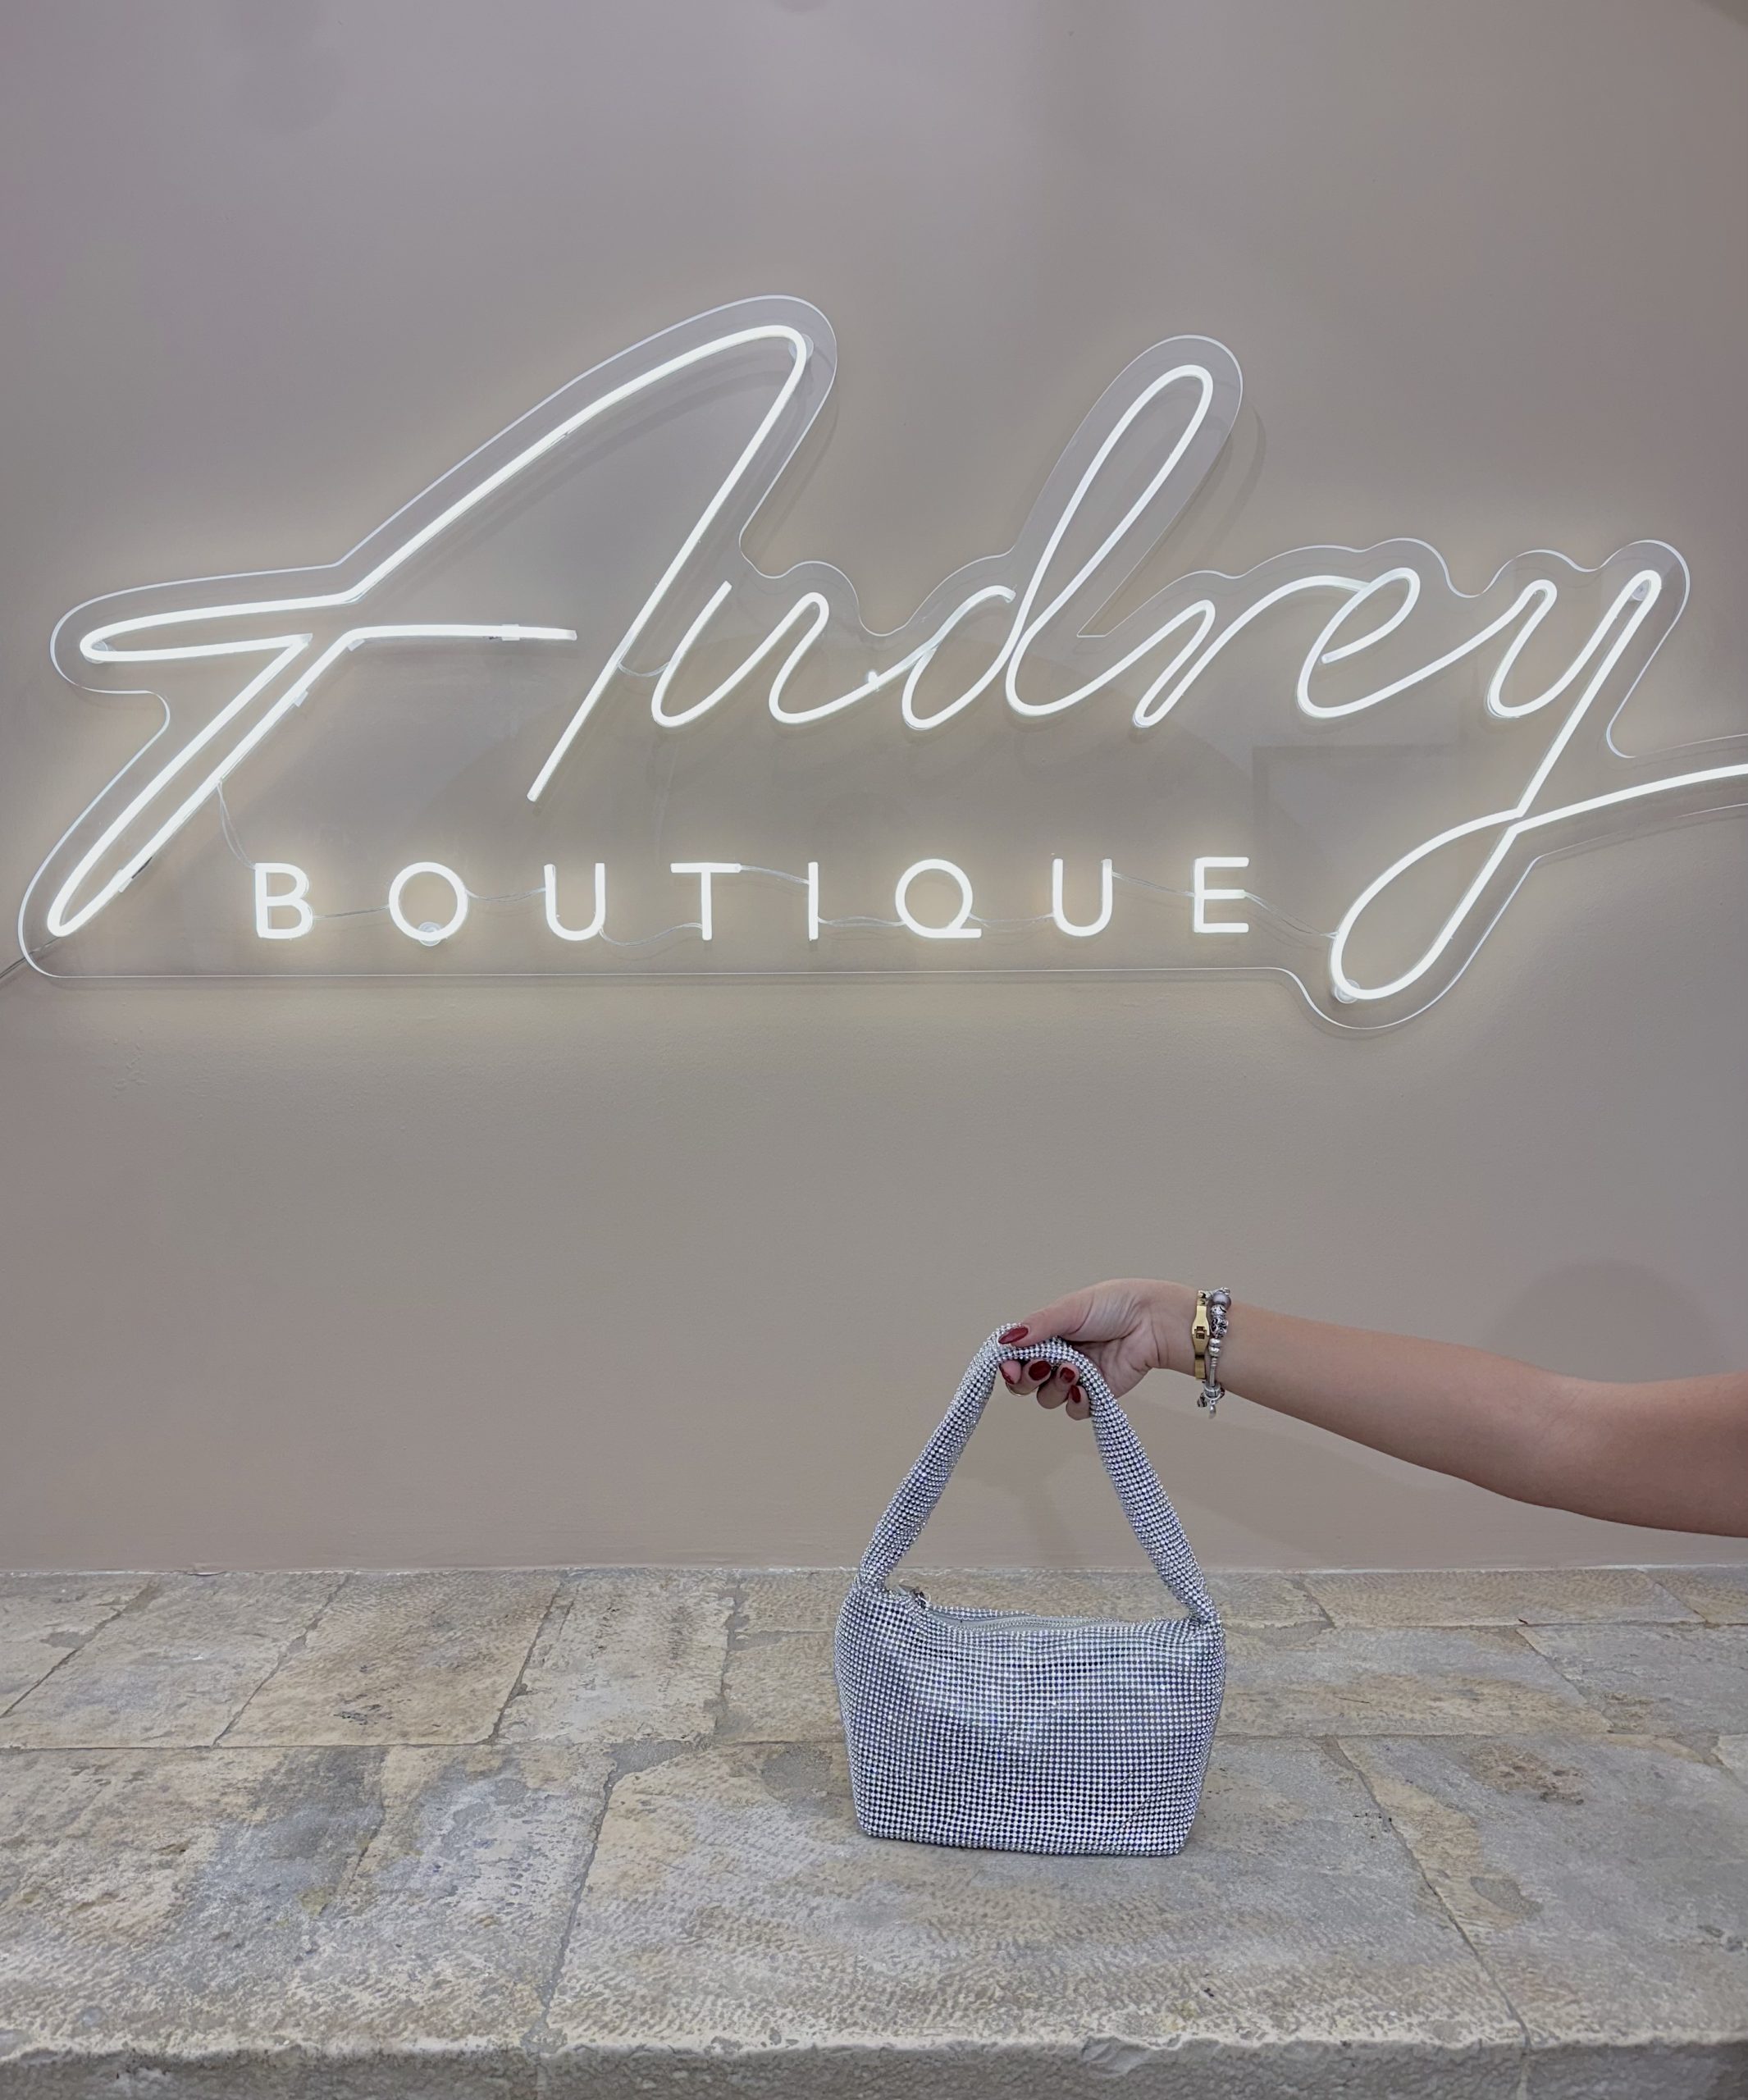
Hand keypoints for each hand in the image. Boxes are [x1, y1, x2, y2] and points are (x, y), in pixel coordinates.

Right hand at [997, 1278, 1195, 1420]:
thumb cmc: (1116, 1306)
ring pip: (1047, 1398)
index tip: (1009, 1367)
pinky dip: (1076, 1401)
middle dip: (1026, 1378)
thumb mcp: (1070, 1309)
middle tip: (1041, 1367)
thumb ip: (1038, 1326)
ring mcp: (1077, 1378)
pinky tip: (1085, 1385)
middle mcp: (1058, 1358)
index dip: (1008, 1365)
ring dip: (1055, 1386)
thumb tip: (1006, 1340)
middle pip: (1025, 1383)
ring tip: (1074, 1368)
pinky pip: (1074, 1410)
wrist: (1153, 1323)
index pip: (1016, 1356)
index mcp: (1048, 1335)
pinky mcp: (1096, 1396)